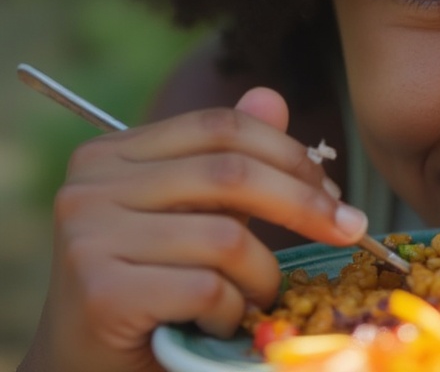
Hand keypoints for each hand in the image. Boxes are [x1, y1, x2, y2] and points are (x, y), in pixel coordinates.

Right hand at [19, 88, 365, 371]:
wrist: (86, 370)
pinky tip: (218, 323)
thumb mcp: (193, 219)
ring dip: (262, 276)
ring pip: (226, 238)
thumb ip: (229, 162)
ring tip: (256, 298)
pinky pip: (208, 287)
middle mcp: (90, 186)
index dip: (290, 153)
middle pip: (230, 172)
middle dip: (304, 203)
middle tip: (349, 231)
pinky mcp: (100, 290)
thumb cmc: (150, 291)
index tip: (334, 191)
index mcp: (112, 155)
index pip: (221, 126)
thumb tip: (273, 98)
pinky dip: (233, 311)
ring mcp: (88, 237)